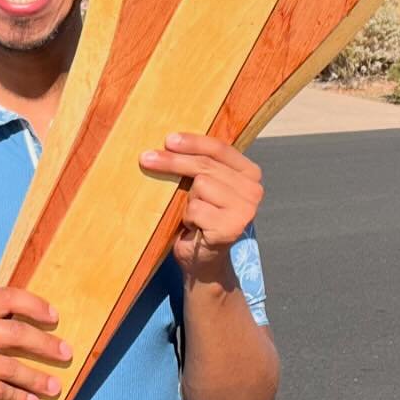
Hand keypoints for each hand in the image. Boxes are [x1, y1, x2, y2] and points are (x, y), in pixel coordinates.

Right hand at [0, 288, 70, 399]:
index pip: (6, 297)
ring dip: (36, 378)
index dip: (35, 305)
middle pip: (14, 333)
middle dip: (45, 344)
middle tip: (65, 353)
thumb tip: (34, 320)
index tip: (55, 318)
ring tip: (54, 386)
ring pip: (9, 367)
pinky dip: (18, 397)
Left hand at [139, 133, 263, 282]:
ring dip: (186, 200)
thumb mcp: (205, 185)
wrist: (203, 260)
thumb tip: (170, 140)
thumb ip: (200, 165)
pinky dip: (187, 218)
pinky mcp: (231, 228)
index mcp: (250, 173)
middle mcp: (253, 190)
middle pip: (206, 166)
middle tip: (146, 158)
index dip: (192, 142)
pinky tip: (194, 227)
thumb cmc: (201, 217)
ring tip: (190, 213)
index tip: (168, 139)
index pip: (219, 149)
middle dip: (173, 161)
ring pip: (200, 185)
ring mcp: (245, 210)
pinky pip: (195, 209)